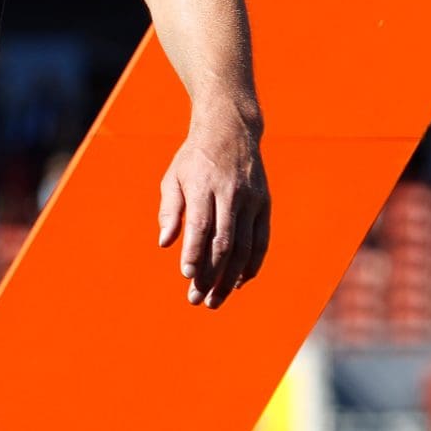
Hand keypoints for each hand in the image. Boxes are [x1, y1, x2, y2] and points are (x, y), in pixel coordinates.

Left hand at [157, 118, 268, 307]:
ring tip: (216, 299)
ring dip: (231, 277)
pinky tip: (240, 282)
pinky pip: (261, 240)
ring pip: (245, 247)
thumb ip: (169, 210)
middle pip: (224, 242)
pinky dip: (252, 264)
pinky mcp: (265, 205)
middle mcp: (231, 194)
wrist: (231, 130)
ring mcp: (252, 200)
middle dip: (211, 274)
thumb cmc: (194, 158)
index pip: (201, 226)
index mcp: (204, 186)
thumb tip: (165, 243)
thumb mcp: (173, 177)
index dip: (195, 253)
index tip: (187, 276)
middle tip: (197, 299)